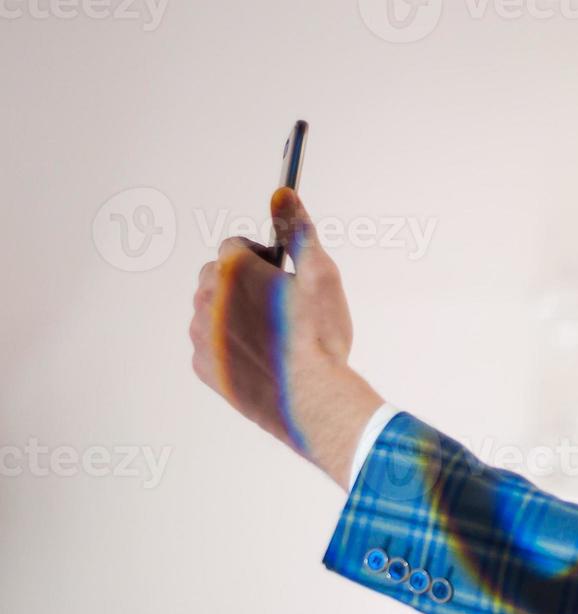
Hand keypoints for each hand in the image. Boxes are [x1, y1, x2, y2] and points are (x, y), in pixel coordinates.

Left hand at [190, 188, 383, 486]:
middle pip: (217, 276)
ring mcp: (199, 334)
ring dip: (232, 314)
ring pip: (210, 310)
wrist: (313, 400)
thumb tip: (282, 191)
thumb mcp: (321, 275)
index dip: (262, 258)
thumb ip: (297, 230)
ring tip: (271, 336)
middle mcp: (206, 297)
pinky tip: (260, 358)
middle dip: (241, 284)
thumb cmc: (320, 336)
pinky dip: (228, 346)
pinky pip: (208, 344)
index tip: (282, 276)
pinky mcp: (202, 366)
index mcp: (233, 269)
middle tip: (279, 307)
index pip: (235, 246)